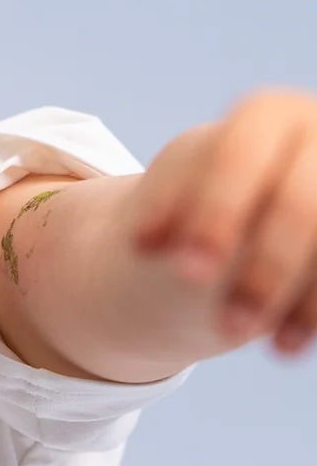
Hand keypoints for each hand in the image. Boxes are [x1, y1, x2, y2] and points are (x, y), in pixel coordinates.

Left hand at [129, 87, 316, 356]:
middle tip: (227, 330)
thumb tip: (163, 254)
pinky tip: (288, 344)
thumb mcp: (178, 197)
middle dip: (266, 269)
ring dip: (300, 299)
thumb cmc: (199, 197)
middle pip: (298, 203)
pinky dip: (316, 308)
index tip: (185, 271)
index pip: (239, 156)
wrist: (243, 207)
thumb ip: (183, 214)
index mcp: (267, 116)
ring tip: (266, 349)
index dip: (214, 213)